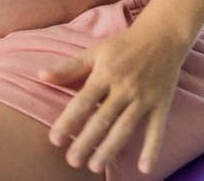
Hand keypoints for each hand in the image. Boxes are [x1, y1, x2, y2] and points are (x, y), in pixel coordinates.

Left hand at [36, 22, 190, 174]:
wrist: (163, 35)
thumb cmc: (124, 45)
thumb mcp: (95, 51)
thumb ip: (69, 67)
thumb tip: (41, 75)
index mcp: (105, 73)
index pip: (82, 101)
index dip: (68, 121)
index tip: (54, 140)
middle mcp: (124, 87)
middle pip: (102, 119)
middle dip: (86, 141)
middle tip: (72, 161)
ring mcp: (144, 97)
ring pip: (125, 128)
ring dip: (110, 149)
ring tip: (94, 166)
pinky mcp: (162, 104)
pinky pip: (157, 129)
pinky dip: (152, 149)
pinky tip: (144, 169)